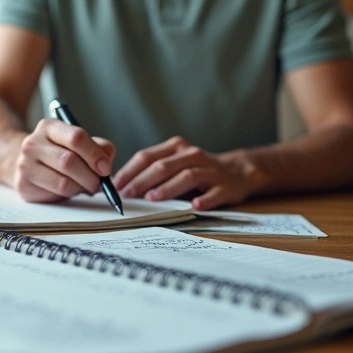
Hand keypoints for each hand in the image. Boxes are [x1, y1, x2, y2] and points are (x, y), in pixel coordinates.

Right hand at [11, 118, 115, 202]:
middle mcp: (33, 143)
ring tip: (85, 187)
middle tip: (99, 184)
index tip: (106, 168)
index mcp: (49, 127)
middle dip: (90, 176)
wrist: (26, 163)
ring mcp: (25, 164)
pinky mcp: (24, 185)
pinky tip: (70, 191)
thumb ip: (97, 146)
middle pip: (69, 161)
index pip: (76, 137)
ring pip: (63, 182)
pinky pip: (55, 194)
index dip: (95, 154)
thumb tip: (107, 158)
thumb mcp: (76, 143)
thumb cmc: (58, 153)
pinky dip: (69, 195)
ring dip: (81, 188)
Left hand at [113, 136, 267, 209]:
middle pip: (163, 166)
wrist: (237, 172)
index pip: (147, 156)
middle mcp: (192, 155)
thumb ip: (152, 171)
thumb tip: (122, 187)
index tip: (115, 185)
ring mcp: (209, 170)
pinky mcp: (225, 186)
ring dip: (168, 187)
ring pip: (187, 176)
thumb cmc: (198, 171)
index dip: (130, 170)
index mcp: (175, 148)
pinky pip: (214, 193)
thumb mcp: (175, 164)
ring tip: (153, 198)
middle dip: (142, 180)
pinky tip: (195, 205)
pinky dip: (205, 199)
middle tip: (127, 194)